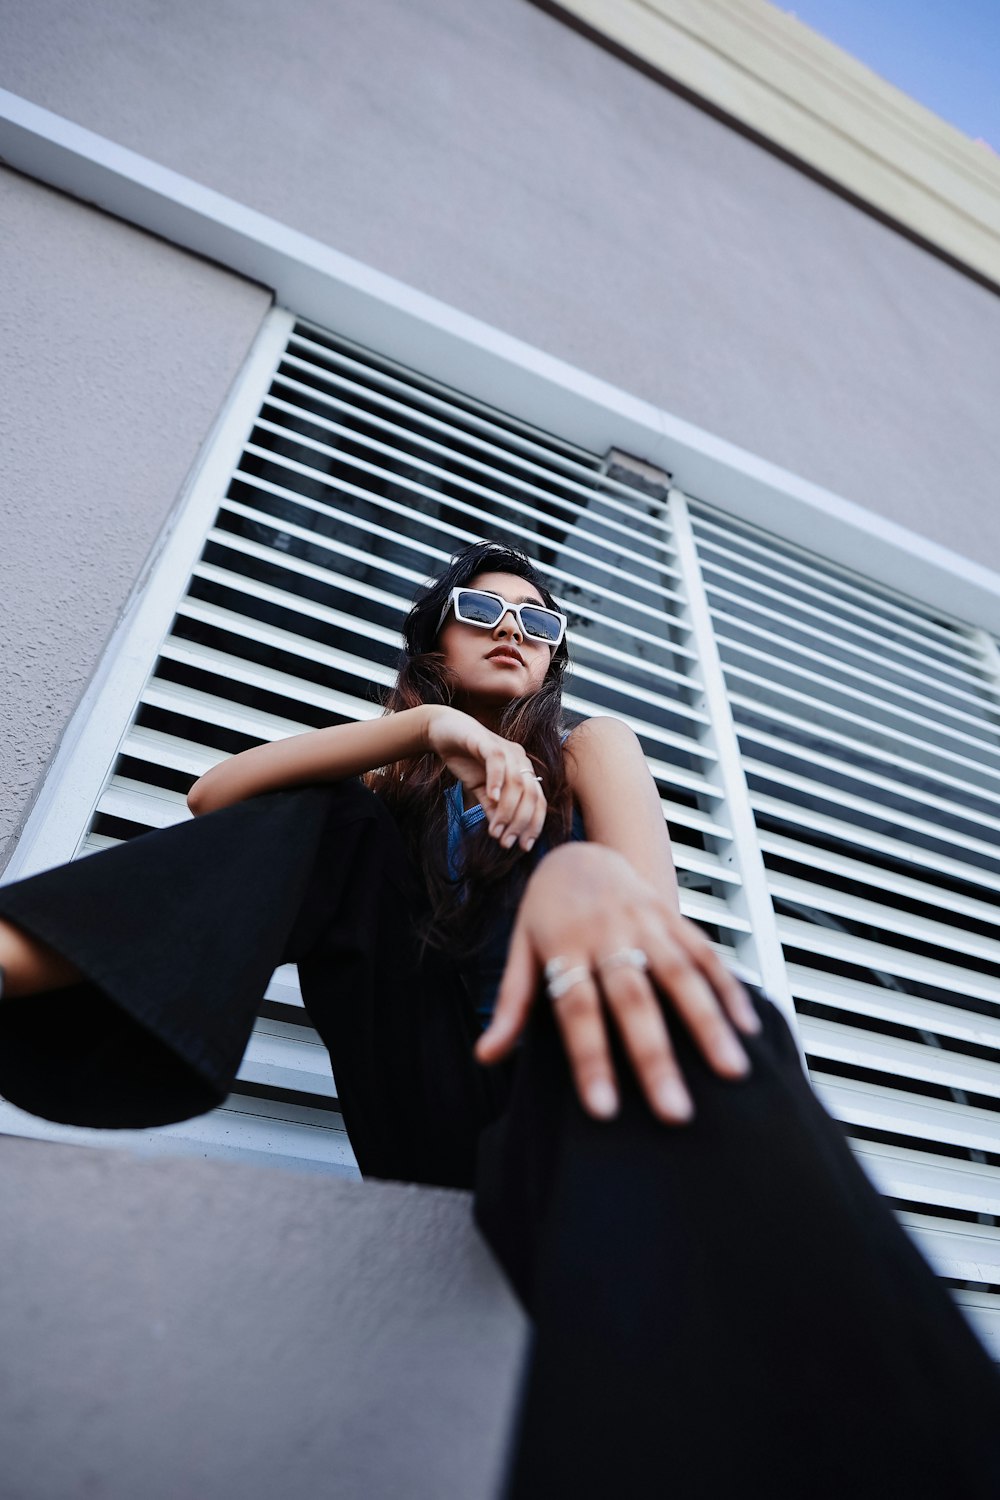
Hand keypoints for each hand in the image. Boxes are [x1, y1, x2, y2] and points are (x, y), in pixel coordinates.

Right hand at [423, 705, 546, 851]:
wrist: (442, 730)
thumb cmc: (464, 759)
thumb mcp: (480, 789)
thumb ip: (492, 808)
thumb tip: (500, 834)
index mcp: (522, 770)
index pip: (538, 800)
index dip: (534, 824)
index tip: (524, 846)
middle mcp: (519, 759)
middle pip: (531, 794)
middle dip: (521, 822)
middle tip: (507, 842)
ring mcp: (504, 748)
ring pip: (516, 783)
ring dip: (507, 810)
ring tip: (496, 830)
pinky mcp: (486, 741)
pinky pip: (497, 762)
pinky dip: (496, 781)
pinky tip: (490, 798)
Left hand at [475, 842, 761, 1120]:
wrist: (579, 854)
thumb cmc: (546, 914)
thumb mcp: (519, 951)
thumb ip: (511, 1004)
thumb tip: (486, 1057)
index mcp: (564, 944)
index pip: (576, 1009)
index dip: (590, 1060)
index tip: (604, 1112)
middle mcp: (607, 932)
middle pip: (634, 999)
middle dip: (656, 1057)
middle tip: (676, 1113)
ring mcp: (645, 921)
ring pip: (681, 974)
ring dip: (709, 1024)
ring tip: (733, 1072)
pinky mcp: (674, 916)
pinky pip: (706, 953)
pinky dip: (729, 988)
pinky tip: (748, 1029)